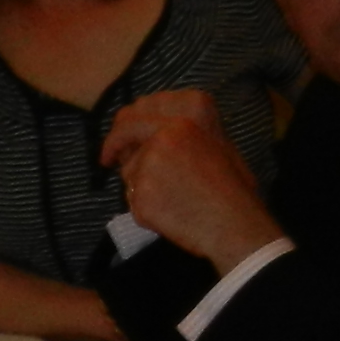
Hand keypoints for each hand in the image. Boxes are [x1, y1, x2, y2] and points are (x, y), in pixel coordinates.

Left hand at [101, 88, 284, 270]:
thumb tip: (143, 139)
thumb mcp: (212, 145)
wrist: (233, 222)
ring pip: (128, 174)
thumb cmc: (229, 188)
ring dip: (139, 185)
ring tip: (172, 199)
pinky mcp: (141, 195)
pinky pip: (133, 201)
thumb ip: (176, 136)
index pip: (135, 118)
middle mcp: (161, 138)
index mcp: (181, 122)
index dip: (121, 129)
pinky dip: (146, 209)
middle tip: (107, 159)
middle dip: (111, 147)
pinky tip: (170, 215)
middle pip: (122, 138)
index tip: (116, 140)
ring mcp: (148, 166)